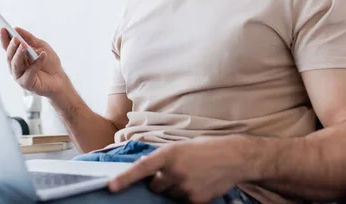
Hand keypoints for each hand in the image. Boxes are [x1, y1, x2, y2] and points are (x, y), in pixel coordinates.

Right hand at [0, 27, 68, 98]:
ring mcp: (19, 76)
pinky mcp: (26, 83)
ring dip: (19, 54)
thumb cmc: (49, 63)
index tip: (3, 29)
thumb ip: (29, 38)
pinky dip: (36, 63)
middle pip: (10, 56)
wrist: (59, 78)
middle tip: (15, 39)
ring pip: (15, 64)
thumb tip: (16, 29)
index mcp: (17, 57)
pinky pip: (29, 73)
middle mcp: (15, 66)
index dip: (4, 39)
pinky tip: (43, 55)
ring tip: (24, 46)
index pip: (8, 47)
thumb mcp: (40, 46)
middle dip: (12, 46)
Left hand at [109, 136, 250, 202]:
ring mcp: (185, 187)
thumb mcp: (180, 146)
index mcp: (169, 154)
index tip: (111, 187)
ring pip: (169, 195)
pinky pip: (182, 202)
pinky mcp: (196, 200)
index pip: (142, 168)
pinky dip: (187, 196)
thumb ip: (162, 158)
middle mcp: (175, 171)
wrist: (234, 157)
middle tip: (175, 172)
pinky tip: (198, 183)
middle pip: (155, 186)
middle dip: (160, 182)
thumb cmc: (205, 149)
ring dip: (174, 189)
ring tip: (191, 175)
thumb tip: (145, 169)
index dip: (125, 179)